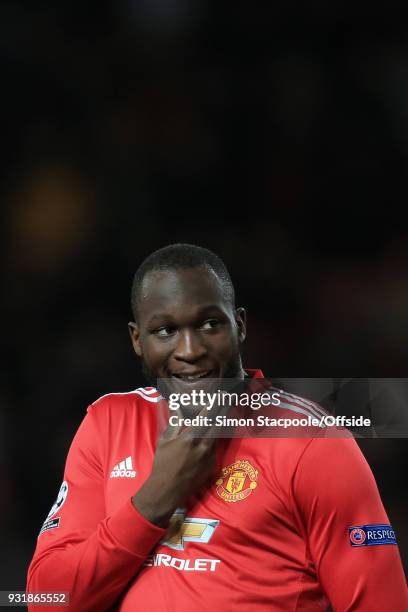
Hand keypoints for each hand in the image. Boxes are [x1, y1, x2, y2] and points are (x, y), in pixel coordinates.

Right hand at [132, 408, 216, 526]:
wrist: (167, 490)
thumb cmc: (162, 463)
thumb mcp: (164, 440)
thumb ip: (174, 423)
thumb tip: (177, 407)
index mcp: (190, 438)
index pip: (207, 417)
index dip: (215, 405)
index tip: (220, 395)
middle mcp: (203, 446)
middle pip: (218, 425)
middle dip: (222, 413)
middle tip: (226, 402)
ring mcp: (210, 457)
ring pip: (217, 437)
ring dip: (218, 427)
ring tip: (221, 416)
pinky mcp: (212, 465)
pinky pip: (214, 449)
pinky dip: (212, 442)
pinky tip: (209, 439)